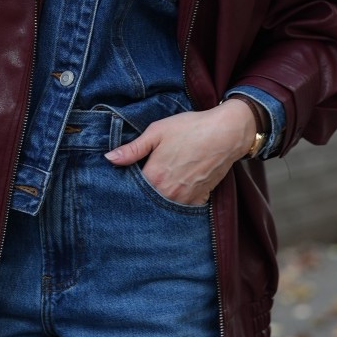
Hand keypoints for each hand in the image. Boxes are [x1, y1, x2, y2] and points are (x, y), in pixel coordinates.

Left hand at [103, 101, 254, 204]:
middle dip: (142, 194)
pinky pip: (182, 207)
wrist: (226, 133)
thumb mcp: (157, 132)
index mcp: (154, 176)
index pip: (131, 189)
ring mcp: (185, 198)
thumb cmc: (191, 128)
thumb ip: (133, 149)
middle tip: (143, 181)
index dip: (127, 183)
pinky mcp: (199, 199)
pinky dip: (177, 201)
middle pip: (147, 200)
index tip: (125, 177)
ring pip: (164, 205)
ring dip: (159, 198)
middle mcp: (168, 193)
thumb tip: (109, 158)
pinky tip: (176, 189)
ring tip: (160, 184)